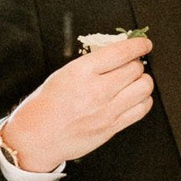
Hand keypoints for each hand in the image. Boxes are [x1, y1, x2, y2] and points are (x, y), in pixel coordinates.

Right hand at [0, 35, 153, 171]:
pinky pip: (141, 109)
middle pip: (135, 69)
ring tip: (135, 82)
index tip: (143, 43)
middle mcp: (97, 90)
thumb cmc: (45, 106)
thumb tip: (116, 55)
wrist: (37, 137)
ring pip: (144, 88)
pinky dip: (143, 100)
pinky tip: (135, 99)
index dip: (138, 45)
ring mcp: (107, 110)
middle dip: (136, 64)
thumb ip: (91, 65)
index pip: (121, 52)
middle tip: (132, 65)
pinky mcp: (113, 127)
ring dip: (142, 81)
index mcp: (82, 71)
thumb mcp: (63, 74)